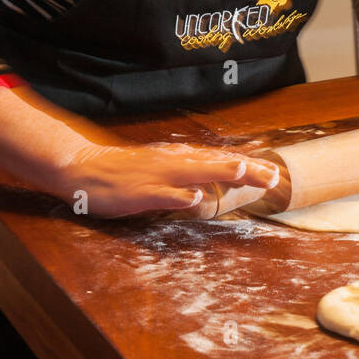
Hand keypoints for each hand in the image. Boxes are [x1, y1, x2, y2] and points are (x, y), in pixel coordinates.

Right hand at [54, 141, 280, 219]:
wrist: (84, 168)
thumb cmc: (125, 171)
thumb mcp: (162, 167)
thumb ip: (190, 172)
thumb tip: (220, 177)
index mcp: (179, 158)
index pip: (220, 159)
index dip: (249, 165)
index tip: (274, 171)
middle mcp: (173, 162)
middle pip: (215, 163)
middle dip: (246, 169)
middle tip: (273, 176)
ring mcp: (157, 176)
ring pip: (194, 172)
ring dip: (220, 172)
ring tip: (246, 174)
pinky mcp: (139, 192)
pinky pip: (162, 194)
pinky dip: (179, 196)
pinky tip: (195, 199)